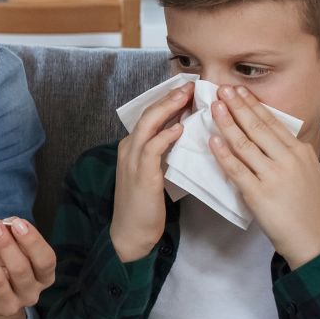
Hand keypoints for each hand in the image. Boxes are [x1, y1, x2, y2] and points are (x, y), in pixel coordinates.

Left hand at [0, 217, 55, 317]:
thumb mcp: (8, 245)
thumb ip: (11, 233)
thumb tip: (5, 223)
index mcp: (42, 277)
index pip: (46, 261)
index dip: (33, 242)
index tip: (17, 223)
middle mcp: (29, 294)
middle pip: (21, 270)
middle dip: (5, 245)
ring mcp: (7, 305)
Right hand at [109, 82, 189, 261]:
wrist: (130, 233)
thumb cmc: (145, 207)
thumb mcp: (153, 174)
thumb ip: (163, 154)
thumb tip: (184, 135)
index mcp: (131, 148)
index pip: (149, 116)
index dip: (167, 101)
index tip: (187, 90)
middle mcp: (129, 149)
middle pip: (148, 114)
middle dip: (169, 97)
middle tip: (190, 85)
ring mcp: (133, 161)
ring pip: (148, 125)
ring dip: (168, 109)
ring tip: (187, 96)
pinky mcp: (141, 175)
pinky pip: (152, 149)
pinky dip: (165, 136)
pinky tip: (179, 127)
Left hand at [209, 85, 319, 265]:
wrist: (312, 237)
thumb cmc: (307, 205)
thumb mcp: (308, 171)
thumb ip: (291, 151)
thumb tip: (272, 131)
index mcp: (300, 152)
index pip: (272, 122)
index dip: (253, 104)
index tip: (238, 90)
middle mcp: (288, 160)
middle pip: (257, 127)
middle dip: (238, 106)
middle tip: (222, 89)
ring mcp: (273, 176)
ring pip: (245, 144)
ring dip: (227, 123)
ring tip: (214, 107)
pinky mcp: (259, 194)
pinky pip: (237, 169)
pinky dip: (223, 153)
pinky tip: (213, 140)